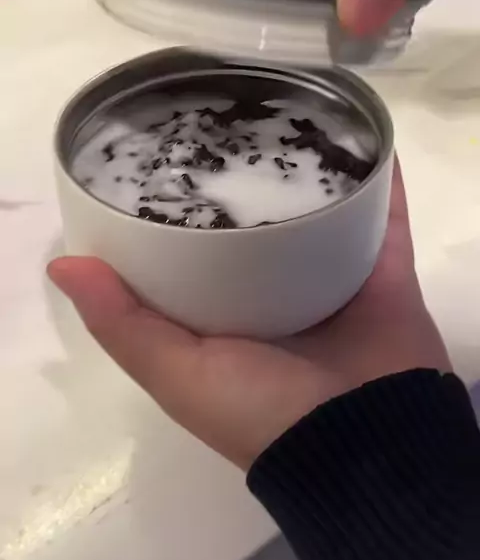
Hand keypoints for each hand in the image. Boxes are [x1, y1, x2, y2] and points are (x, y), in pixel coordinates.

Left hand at [48, 163, 450, 470]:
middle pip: (260, 228)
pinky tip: (370, 141)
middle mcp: (281, 296)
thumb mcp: (177, 374)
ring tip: (293, 117)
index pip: (196, 256)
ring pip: (321, 214)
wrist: (368, 442)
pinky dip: (382, 184)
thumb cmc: (262, 410)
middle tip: (227, 129)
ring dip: (311, 175)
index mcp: (230, 319)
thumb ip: (122, 324)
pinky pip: (385, 218)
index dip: (174, 215)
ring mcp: (337, 280)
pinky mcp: (384, 272)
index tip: (157, 166)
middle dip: (244, 184)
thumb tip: (62, 265)